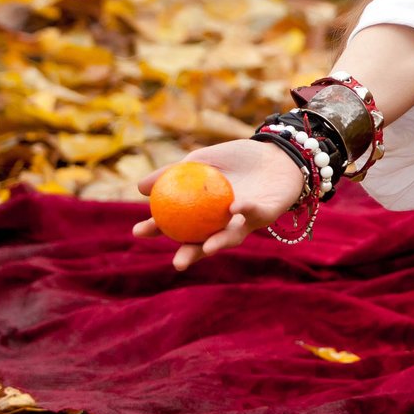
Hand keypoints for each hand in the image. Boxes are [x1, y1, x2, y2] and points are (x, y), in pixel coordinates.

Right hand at [132, 140, 308, 270]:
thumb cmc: (236, 157)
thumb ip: (173, 173)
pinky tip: (234, 207)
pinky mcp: (269, 213)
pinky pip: (256, 214)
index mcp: (205, 212)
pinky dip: (246, 210)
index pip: (178, 225)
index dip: (159, 230)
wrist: (275, 150)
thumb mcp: (200, 159)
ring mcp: (248, 220)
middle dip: (190, 255)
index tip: (139, 232)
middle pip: (204, 243)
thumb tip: (138, 188)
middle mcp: (225, 222)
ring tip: (207, 248)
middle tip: (177, 262)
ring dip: (220, 244)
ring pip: (232, 238)